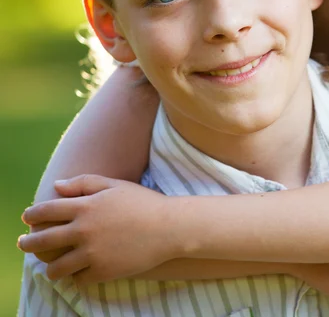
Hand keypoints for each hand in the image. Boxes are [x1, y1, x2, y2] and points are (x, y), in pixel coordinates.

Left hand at [18, 174, 177, 284]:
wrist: (169, 227)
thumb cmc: (143, 202)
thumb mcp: (115, 186)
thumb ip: (84, 183)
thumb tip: (56, 186)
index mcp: (86, 207)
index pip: (46, 211)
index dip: (32, 214)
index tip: (27, 217)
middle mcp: (84, 231)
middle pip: (42, 241)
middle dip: (28, 243)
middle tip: (25, 244)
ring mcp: (92, 253)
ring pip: (56, 268)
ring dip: (50, 267)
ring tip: (51, 267)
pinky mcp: (102, 271)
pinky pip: (78, 279)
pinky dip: (76, 276)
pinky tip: (77, 272)